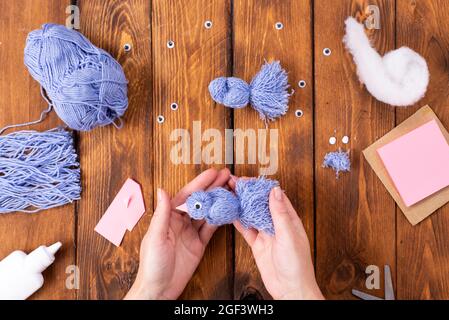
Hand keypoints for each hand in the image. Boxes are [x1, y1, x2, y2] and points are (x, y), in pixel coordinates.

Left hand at [125, 168, 230, 299]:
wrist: (159, 290)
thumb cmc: (152, 264)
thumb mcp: (155, 237)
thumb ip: (162, 213)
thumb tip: (163, 190)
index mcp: (168, 216)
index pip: (186, 195)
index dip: (200, 183)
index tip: (212, 173)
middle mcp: (180, 222)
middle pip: (199, 201)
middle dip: (213, 187)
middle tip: (226, 175)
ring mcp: (190, 233)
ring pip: (207, 212)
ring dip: (218, 200)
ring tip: (231, 189)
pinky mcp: (199, 244)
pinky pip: (211, 229)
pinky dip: (220, 219)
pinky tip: (228, 210)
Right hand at [230, 177, 323, 299]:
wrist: (290, 289)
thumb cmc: (297, 264)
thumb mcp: (288, 235)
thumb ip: (279, 213)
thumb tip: (275, 191)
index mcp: (289, 219)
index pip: (274, 196)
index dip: (261, 186)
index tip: (248, 180)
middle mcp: (277, 225)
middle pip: (260, 204)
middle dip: (248, 193)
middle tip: (233, 183)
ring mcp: (266, 234)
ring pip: (251, 215)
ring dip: (241, 205)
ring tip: (229, 193)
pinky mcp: (258, 245)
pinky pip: (246, 230)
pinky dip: (238, 221)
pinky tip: (230, 213)